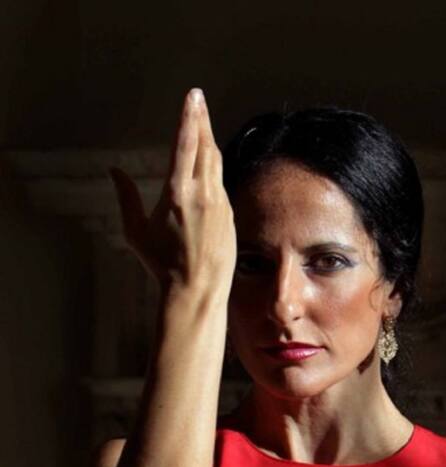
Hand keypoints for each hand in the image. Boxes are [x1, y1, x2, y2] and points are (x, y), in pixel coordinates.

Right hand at [109, 88, 236, 298]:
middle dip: (202, 121)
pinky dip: (214, 169)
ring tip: (203, 125)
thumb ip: (126, 197)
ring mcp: (220, 204)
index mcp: (177, 193)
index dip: (189, 117)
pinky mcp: (230, 215)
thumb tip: (114, 171)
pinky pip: (221, 184)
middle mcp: (203, 194)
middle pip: (206, 147)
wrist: (197, 290)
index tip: (192, 96)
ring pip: (216, 164)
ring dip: (209, 142)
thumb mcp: (136, 231)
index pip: (185, 145)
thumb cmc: (162, 263)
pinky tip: (210, 164)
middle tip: (199, 101)